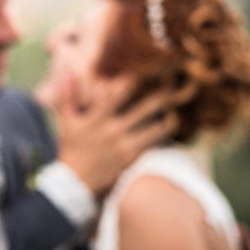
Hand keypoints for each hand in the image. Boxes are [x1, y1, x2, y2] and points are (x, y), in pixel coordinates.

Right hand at [53, 75, 177, 195]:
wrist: (74, 182)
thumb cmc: (71, 149)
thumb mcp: (67, 122)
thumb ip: (69, 96)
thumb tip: (70, 72)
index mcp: (97, 118)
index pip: (119, 93)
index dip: (136, 79)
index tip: (149, 67)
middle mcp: (113, 129)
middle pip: (145, 108)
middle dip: (162, 95)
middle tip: (176, 84)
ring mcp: (124, 145)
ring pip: (156, 127)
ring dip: (169, 116)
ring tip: (181, 106)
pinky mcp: (132, 158)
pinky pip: (154, 144)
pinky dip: (164, 135)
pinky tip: (174, 127)